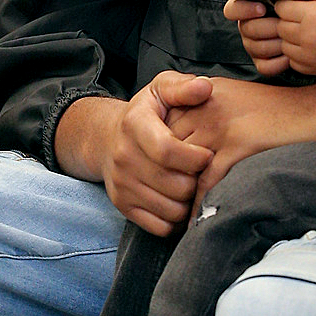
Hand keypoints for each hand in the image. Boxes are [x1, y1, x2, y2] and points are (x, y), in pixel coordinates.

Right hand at [54, 74, 214, 235]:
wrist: (107, 139)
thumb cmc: (145, 114)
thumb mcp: (160, 90)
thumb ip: (183, 87)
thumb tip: (205, 88)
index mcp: (134, 125)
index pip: (167, 151)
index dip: (196, 158)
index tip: (208, 155)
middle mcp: (123, 158)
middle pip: (175, 185)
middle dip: (197, 181)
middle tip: (203, 173)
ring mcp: (121, 185)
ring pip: (171, 209)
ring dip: (189, 201)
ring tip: (192, 185)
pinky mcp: (123, 207)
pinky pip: (160, 227)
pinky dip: (176, 220)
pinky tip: (179, 200)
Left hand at [167, 76, 293, 207]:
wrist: (314, 112)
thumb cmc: (278, 111)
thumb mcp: (233, 99)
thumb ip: (205, 112)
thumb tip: (181, 141)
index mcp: (202, 94)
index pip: (162, 128)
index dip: (157, 158)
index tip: (156, 180)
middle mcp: (205, 106)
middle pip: (165, 148)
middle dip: (162, 177)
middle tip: (161, 203)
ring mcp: (220, 125)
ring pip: (181, 167)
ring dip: (177, 195)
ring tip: (174, 216)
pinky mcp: (237, 145)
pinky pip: (206, 182)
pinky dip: (198, 204)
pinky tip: (195, 220)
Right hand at [223, 0, 286, 74]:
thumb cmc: (309, 7)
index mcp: (251, 6)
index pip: (232, 8)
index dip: (244, 9)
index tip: (261, 8)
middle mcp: (249, 25)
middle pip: (245, 29)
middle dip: (266, 27)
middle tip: (282, 25)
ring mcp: (254, 45)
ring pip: (254, 48)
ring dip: (274, 44)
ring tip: (290, 39)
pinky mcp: (263, 62)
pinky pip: (264, 66)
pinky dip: (278, 62)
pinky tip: (290, 55)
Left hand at [273, 0, 315, 76]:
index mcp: (312, 16)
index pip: (283, 8)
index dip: (288, 4)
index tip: (296, 5)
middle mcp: (307, 37)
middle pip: (281, 27)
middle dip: (288, 21)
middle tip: (303, 18)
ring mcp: (309, 56)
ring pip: (284, 46)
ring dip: (291, 39)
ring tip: (308, 32)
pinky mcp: (314, 69)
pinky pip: (293, 62)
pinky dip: (297, 55)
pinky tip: (311, 47)